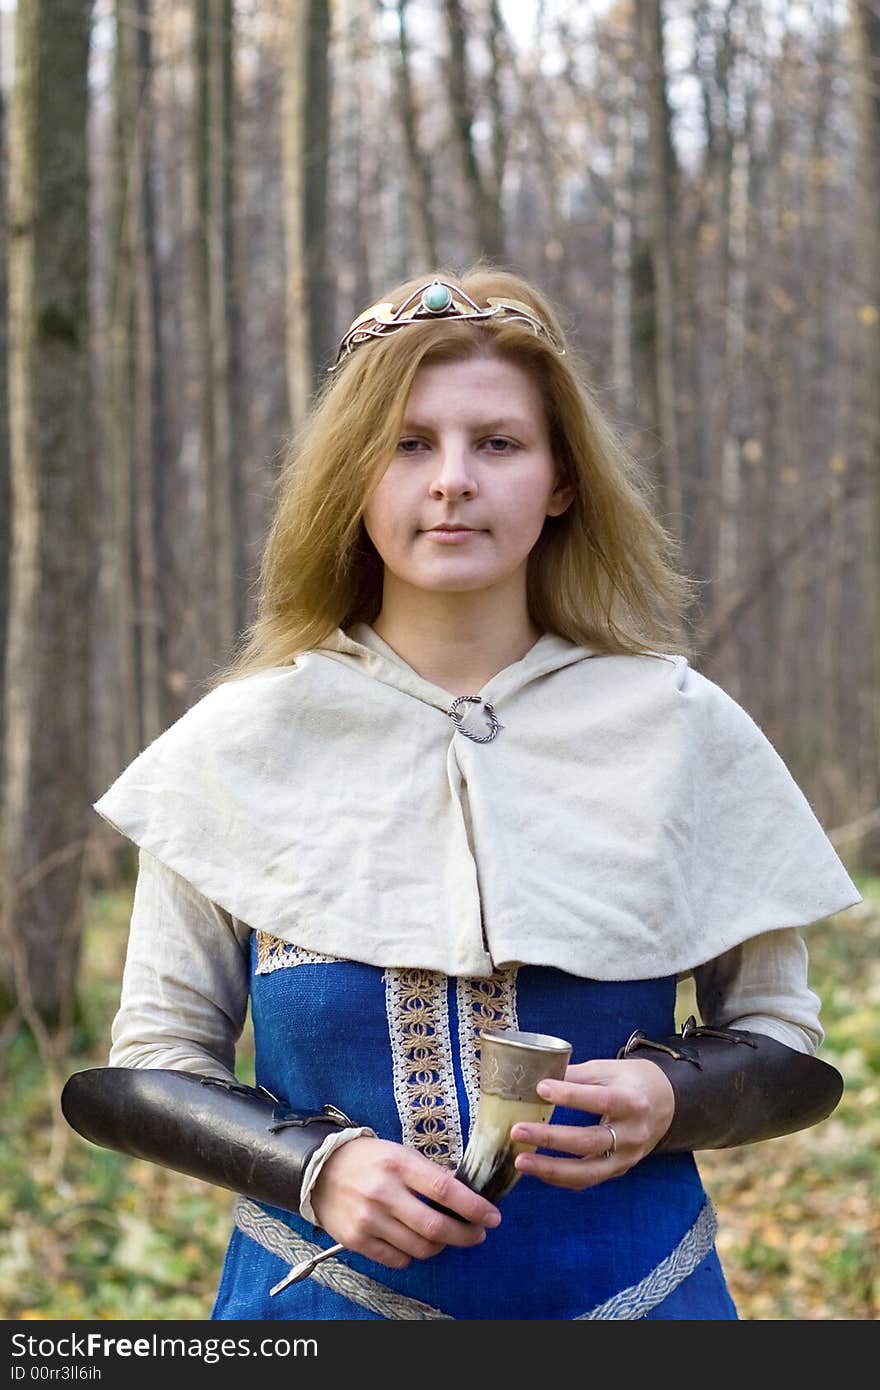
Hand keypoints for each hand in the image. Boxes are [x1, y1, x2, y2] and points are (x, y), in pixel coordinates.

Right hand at [309, 1135, 501, 1268]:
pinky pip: (397, 1260)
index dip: (474, 1207)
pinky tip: (415, 1243)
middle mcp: (384, 1192)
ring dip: (440, 1247)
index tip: (493, 1217)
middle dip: (465, 1235)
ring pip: (419, 1248)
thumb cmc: (368, 1159)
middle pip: (435, 1227)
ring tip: (445, 1238)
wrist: (319, 1170)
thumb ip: (429, 1173)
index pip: (445, 1190)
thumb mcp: (400, 1153)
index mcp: (399, 1164)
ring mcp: (369, 1219)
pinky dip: (413, 1255)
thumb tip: (464, 1194)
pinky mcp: (357, 1240)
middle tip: (477, 1234)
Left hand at [510, 1058, 674, 1189]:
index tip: (540, 1088)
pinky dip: (560, 1177)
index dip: (571, 1095)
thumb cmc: (631, 1082)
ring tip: (520, 1161)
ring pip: (588, 1171)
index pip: (600, 1100)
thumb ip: (577, 1076)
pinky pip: (587, 1179)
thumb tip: (537, 1075)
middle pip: (590, 1140)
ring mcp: (627, 1157)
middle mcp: (633, 1133)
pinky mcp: (618, 1170)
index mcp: (633, 1101)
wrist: (665, 1104)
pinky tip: (536, 1169)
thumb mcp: (609, 1070)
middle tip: (517, 1130)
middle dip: (551, 1138)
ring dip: (551, 1169)